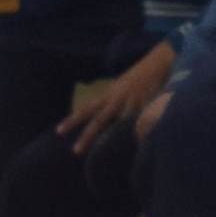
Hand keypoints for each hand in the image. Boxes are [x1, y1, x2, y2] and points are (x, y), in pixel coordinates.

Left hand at [58, 40, 175, 153]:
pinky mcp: (147, 105)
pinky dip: (139, 131)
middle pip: (99, 119)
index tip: (59, 132)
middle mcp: (116, 98)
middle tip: (75, 151)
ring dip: (112, 137)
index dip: (73, 119)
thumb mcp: (118, 90)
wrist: (156, 63)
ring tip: (105, 153)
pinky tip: (137, 143)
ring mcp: (132, 102)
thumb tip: (100, 124)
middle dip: (87, 135)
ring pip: (119, 122)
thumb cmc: (135, 81)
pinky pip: (140, 120)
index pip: (87, 108)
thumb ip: (110, 105)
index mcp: (108, 95)